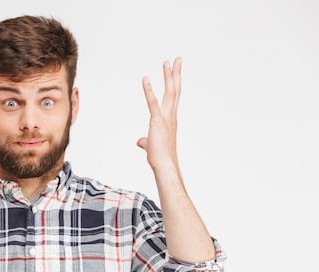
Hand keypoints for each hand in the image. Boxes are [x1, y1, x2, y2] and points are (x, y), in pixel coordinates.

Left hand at [137, 57, 181, 172]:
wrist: (164, 166)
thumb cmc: (159, 157)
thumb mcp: (151, 145)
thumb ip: (145, 141)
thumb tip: (140, 141)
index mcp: (171, 119)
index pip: (174, 97)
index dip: (174, 83)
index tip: (175, 71)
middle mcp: (171, 115)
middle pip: (175, 90)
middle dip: (175, 74)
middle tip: (177, 59)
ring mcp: (166, 117)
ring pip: (169, 93)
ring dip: (168, 76)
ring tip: (167, 62)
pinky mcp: (157, 121)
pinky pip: (152, 103)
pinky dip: (149, 90)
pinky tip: (145, 79)